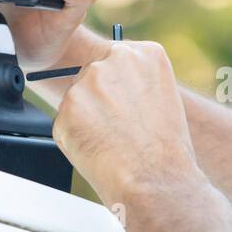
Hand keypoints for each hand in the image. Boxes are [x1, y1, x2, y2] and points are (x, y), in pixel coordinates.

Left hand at [54, 40, 204, 210]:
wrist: (156, 178)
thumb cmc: (166, 147)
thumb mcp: (165, 98)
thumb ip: (136, 83)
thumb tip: (111, 87)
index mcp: (145, 52)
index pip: (118, 59)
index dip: (123, 89)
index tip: (132, 109)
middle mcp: (114, 58)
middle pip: (94, 74)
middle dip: (101, 100)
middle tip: (121, 129)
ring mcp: (88, 82)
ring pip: (78, 100)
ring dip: (88, 120)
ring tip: (114, 142)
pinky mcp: (66, 107)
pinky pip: (65, 122)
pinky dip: (76, 139)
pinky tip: (99, 150)